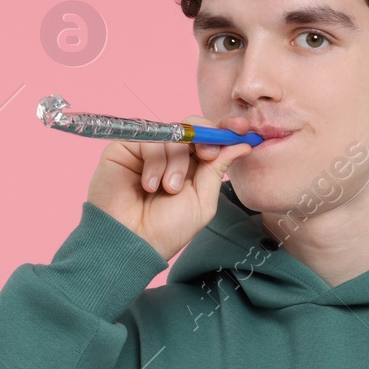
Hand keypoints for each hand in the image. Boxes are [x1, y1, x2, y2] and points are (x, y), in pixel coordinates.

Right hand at [87, 115, 253, 260]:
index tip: (241, 128)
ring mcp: (148, 151)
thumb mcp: (202, 201)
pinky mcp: (126, 148)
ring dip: (177, 163)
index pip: (211, 139)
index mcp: (193, 168)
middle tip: (207, 155)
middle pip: (193, 127)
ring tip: (168, 189)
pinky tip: (149, 186)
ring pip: (174, 136)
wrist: (131, 241)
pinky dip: (155, 162)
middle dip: (206, 136)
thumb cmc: (166, 230)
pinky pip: (150, 139)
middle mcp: (171, 156)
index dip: (226, 130)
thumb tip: (242, 145)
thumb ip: (217, 170)